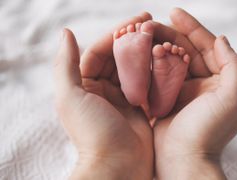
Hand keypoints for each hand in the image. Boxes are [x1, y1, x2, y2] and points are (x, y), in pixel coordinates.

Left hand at [54, 13, 153, 179]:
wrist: (117, 166)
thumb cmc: (92, 133)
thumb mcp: (71, 97)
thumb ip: (66, 64)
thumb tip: (66, 33)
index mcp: (85, 85)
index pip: (100, 51)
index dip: (116, 34)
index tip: (136, 21)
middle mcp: (103, 90)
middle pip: (118, 57)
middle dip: (133, 40)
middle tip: (151, 23)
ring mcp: (123, 98)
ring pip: (134, 68)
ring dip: (146, 53)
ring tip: (160, 38)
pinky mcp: (140, 107)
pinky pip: (147, 83)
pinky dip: (155, 70)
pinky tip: (165, 58)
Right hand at [152, 8, 236, 179]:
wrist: (183, 160)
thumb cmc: (208, 131)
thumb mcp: (232, 98)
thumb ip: (234, 66)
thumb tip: (222, 39)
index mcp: (219, 81)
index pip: (207, 46)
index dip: (192, 27)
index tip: (174, 12)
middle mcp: (202, 83)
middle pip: (186, 50)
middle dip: (170, 35)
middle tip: (150, 23)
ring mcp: (182, 91)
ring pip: (170, 60)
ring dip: (158, 47)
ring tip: (143, 35)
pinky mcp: (165, 99)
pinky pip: (157, 75)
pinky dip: (149, 64)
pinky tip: (139, 54)